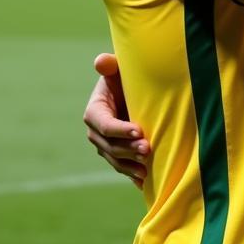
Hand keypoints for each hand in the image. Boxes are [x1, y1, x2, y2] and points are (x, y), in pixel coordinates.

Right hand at [84, 52, 150, 187]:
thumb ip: (110, 65)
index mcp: (94, 112)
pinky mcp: (116, 154)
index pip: (105, 125)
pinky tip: (145, 182)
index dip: (120, 130)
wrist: (134, 93)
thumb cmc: (126, 78)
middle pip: (110, 146)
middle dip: (129, 149)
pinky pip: (123, 167)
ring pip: (116, 159)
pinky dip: (133, 175)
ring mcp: (105, 146)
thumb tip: (101, 61)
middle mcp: (96, 132)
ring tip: (148, 168)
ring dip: (131, 165)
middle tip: (148, 149)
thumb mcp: (119, 70)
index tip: (139, 132)